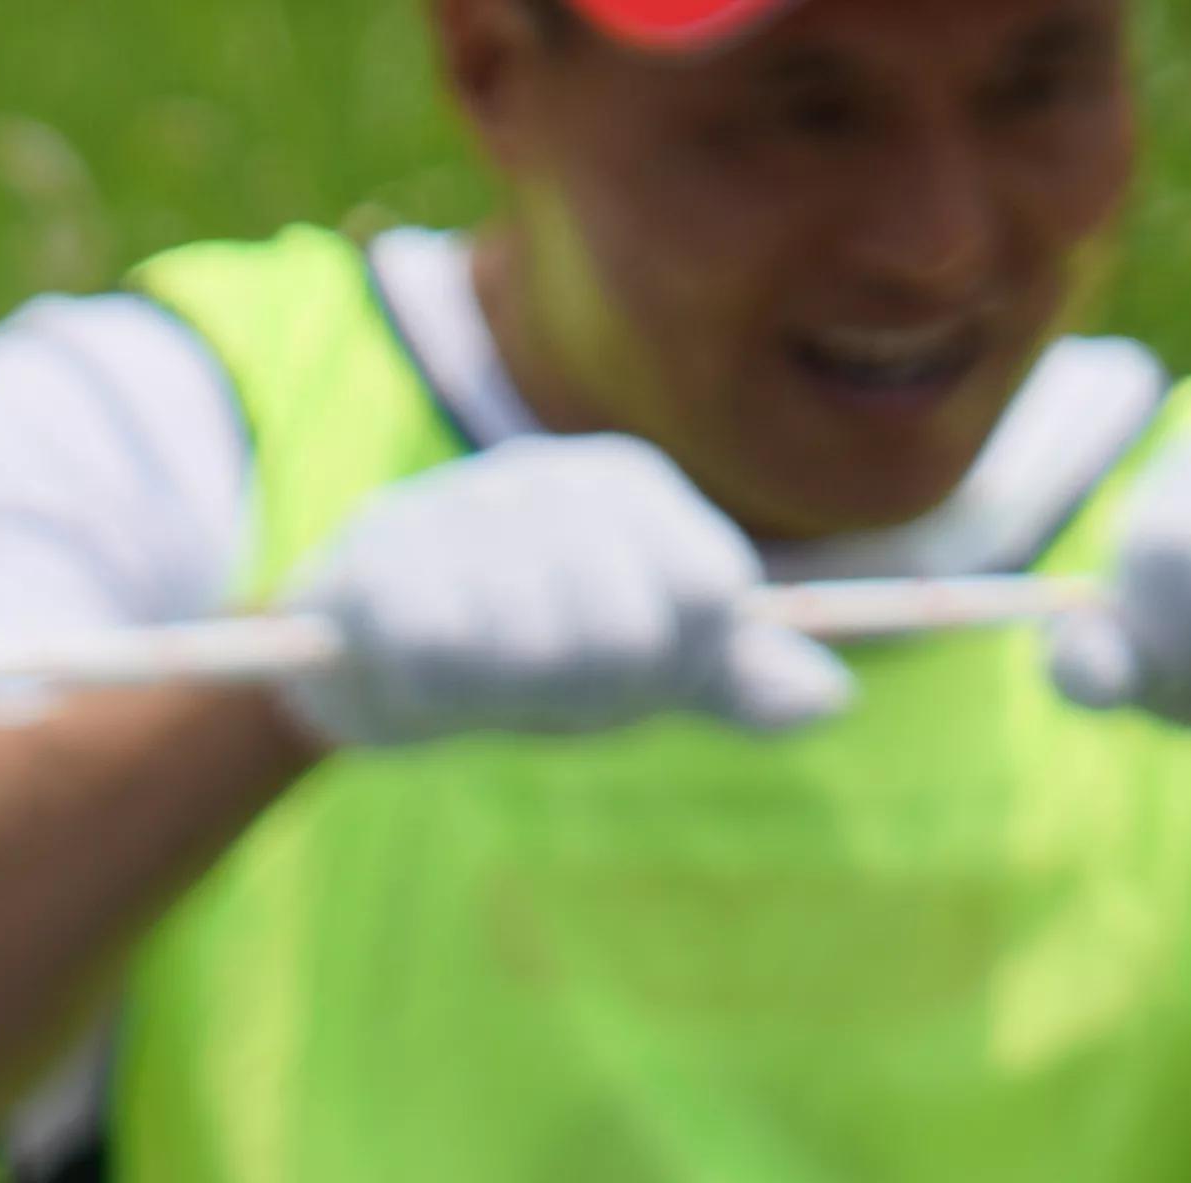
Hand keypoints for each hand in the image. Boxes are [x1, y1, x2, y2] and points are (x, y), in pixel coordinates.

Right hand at [282, 436, 853, 754]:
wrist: (357, 652)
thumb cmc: (518, 654)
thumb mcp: (637, 667)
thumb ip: (732, 681)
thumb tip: (832, 701)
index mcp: (632, 487)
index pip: (713, 595)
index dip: (675, 668)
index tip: (626, 675)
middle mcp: (555, 473)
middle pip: (627, 634)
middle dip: (584, 696)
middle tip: (536, 688)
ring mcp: (463, 502)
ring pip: (532, 650)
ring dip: (503, 699)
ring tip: (474, 679)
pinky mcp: (380, 551)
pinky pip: (441, 656)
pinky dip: (432, 693)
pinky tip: (417, 673)